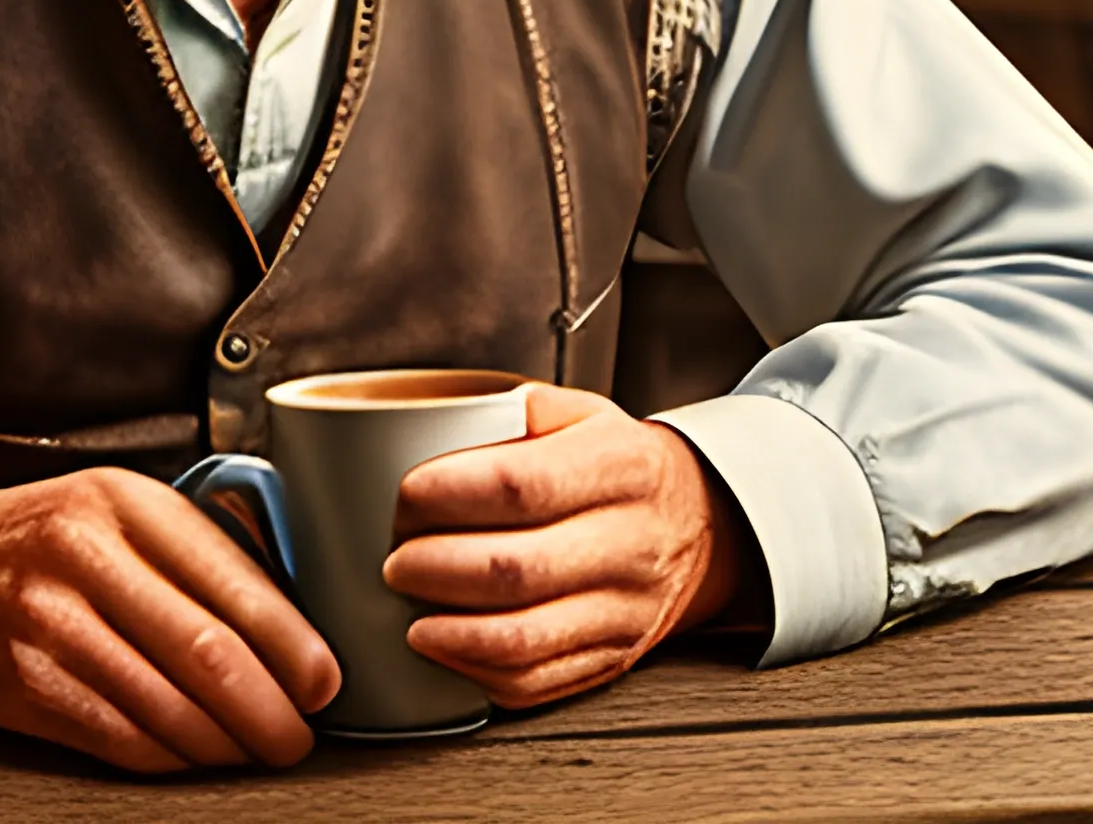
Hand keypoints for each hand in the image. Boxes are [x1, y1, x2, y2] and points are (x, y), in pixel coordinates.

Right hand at [0, 464, 339, 774]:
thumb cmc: (24, 536)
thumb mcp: (107, 504)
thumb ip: (188, 543)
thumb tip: (292, 605)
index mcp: (124, 499)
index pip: (237, 581)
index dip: (294, 646)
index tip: (325, 680)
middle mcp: (88, 554)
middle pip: (212, 654)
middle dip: (273, 711)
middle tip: (299, 736)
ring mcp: (49, 622)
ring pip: (171, 707)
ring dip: (228, 746)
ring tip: (255, 753)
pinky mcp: (21, 684)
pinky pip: (120, 738)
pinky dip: (171, 760)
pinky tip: (193, 759)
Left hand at [382, 385, 748, 708]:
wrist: (699, 524)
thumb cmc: (619, 464)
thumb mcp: (583, 413)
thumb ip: (519, 411)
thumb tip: (446, 416)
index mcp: (619, 467)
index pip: (523, 484)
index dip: (451, 492)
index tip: (405, 495)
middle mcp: (630, 543)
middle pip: (516, 569)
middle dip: (435, 567)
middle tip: (392, 557)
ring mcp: (625, 610)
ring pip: (523, 638)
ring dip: (449, 630)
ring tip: (408, 611)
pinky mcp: (613, 658)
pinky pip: (537, 681)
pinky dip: (477, 669)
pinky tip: (445, 646)